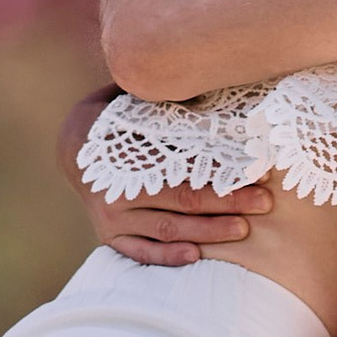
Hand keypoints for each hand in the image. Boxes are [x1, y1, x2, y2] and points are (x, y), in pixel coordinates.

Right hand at [64, 88, 276, 267]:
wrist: (72, 147)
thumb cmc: (115, 118)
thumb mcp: (131, 100)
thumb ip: (161, 100)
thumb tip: (206, 78)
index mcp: (126, 154)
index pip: (183, 169)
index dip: (223, 174)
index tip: (258, 173)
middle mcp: (118, 190)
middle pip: (182, 202)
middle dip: (227, 203)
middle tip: (264, 203)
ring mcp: (112, 218)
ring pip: (167, 230)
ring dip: (208, 232)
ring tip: (244, 229)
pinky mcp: (110, 237)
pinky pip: (141, 253)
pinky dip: (167, 256)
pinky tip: (196, 257)